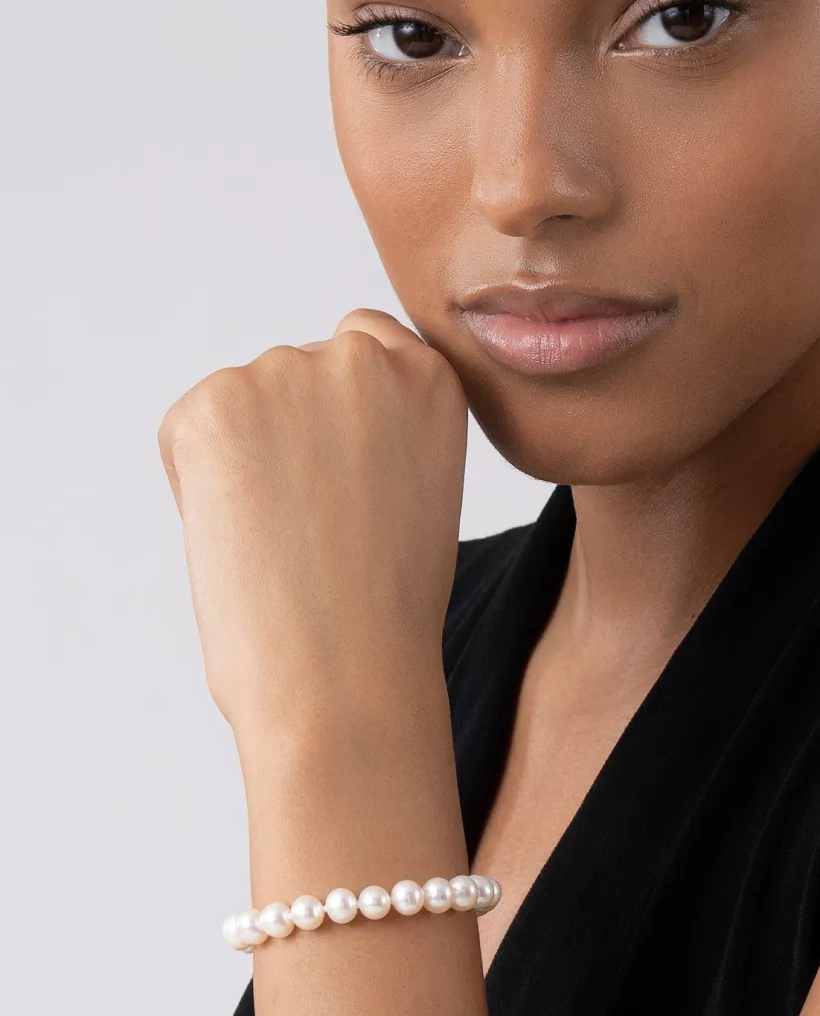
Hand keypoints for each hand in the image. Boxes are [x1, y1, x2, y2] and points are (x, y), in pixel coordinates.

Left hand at [158, 309, 468, 745]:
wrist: (346, 672)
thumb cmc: (386, 608)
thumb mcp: (422, 485)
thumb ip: (384, 426)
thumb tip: (310, 414)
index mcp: (432, 377)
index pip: (367, 343)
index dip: (343, 412)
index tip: (347, 473)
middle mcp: (364, 358)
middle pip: (299, 373)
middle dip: (291, 433)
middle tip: (310, 522)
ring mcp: (287, 373)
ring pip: (243, 401)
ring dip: (246, 456)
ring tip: (281, 537)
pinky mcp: (214, 403)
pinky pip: (191, 430)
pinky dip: (198, 480)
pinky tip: (243, 533)